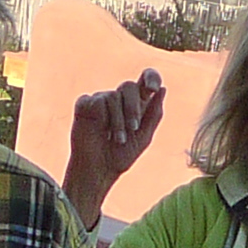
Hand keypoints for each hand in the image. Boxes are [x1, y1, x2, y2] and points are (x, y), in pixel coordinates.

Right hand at [62, 70, 165, 223]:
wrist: (100, 170)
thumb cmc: (122, 156)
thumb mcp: (144, 137)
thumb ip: (154, 113)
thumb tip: (163, 88)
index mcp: (137, 104)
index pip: (146, 79)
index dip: (150, 77)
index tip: (153, 87)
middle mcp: (119, 99)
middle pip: (129, 86)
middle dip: (133, 108)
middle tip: (133, 128)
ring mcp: (100, 100)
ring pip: (113, 95)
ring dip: (118, 120)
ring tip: (117, 139)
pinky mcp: (85, 104)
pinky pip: (96, 101)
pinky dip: (101, 117)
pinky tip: (100, 130)